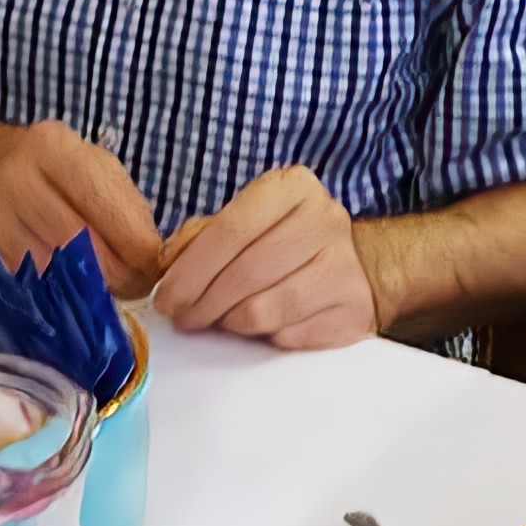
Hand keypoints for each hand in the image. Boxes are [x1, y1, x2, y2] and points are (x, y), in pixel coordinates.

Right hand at [0, 116, 163, 298]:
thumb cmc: (55, 172)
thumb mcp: (95, 168)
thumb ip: (124, 207)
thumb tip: (151, 261)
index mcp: (57, 151)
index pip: (109, 210)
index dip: (139, 251)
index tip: (153, 269)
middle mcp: (19, 180)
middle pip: (79, 246)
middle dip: (116, 276)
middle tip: (134, 288)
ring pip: (53, 272)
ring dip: (86, 291)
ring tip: (103, 289)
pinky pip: (26, 285)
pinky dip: (54, 296)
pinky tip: (68, 292)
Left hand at [155, 166, 377, 348]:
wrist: (359, 266)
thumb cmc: (286, 242)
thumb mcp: (246, 222)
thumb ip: (204, 237)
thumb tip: (169, 272)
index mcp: (291, 188)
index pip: (229, 231)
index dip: (190, 271)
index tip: (166, 298)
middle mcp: (323, 219)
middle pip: (245, 273)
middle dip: (203, 303)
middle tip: (183, 318)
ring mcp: (343, 265)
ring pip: (264, 310)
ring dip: (229, 322)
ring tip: (218, 321)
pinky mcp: (352, 309)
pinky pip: (289, 335)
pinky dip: (264, 337)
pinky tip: (258, 328)